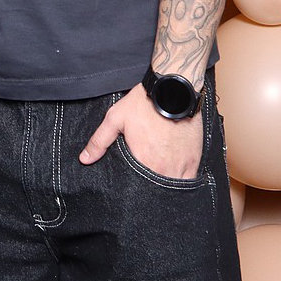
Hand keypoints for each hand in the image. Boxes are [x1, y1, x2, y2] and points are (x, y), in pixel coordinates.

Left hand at [79, 85, 203, 179]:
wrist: (174, 89)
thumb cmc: (144, 102)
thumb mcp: (116, 118)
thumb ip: (99, 141)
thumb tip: (84, 159)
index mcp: (143, 161)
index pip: (137, 189)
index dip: (134, 190)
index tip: (132, 187)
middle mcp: (164, 169)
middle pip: (156, 191)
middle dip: (150, 191)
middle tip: (144, 182)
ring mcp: (182, 166)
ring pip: (173, 188)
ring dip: (165, 186)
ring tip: (159, 178)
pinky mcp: (195, 160)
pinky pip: (189, 180)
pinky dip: (181, 179)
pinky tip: (174, 173)